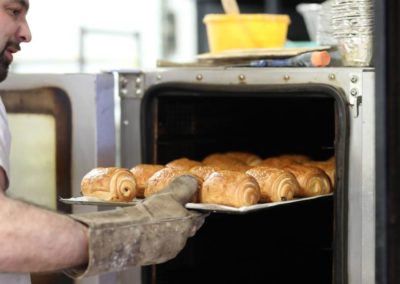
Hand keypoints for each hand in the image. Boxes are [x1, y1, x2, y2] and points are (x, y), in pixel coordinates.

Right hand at [65, 175, 205, 278]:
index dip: (195, 208)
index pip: (199, 215)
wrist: (128, 234)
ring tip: (153, 219)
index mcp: (188, 223)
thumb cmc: (150, 214)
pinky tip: (145, 230)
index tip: (191, 203)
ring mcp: (169, 250)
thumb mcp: (169, 193)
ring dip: (167, 229)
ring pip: (172, 237)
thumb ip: (184, 186)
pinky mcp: (156, 257)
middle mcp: (182, 239)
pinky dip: (155, 239)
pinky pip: (159, 246)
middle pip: (186, 227)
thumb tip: (192, 181)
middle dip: (180, 218)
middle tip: (168, 209)